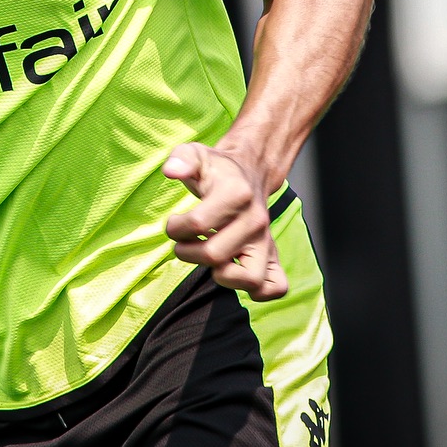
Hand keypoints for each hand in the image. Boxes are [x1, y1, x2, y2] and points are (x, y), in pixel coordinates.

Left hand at [162, 144, 287, 300]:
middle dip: (187, 252)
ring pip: (251, 279)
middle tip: (183, 242)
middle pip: (215, 256)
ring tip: (208, 260)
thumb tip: (171, 171)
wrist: (249, 173)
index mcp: (236, 193)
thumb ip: (181, 159)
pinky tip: (234, 273)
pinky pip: (275, 287)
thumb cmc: (216, 169)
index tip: (174, 222)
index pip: (198, 224)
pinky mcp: (273, 256)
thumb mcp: (195, 154)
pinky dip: (257, 292)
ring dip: (221, 276)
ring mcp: (266, 241)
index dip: (175, 228)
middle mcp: (255, 220)